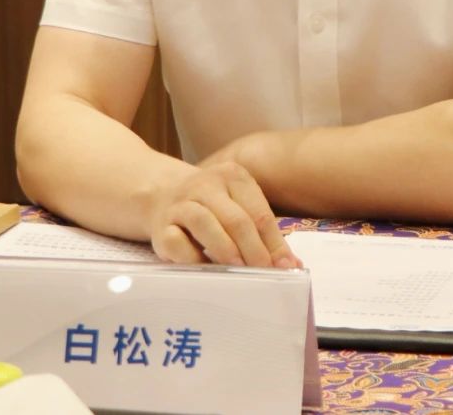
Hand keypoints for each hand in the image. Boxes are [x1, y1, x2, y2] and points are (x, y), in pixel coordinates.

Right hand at [149, 160, 295, 268]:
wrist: (161, 194)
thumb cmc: (212, 207)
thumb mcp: (239, 208)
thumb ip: (263, 233)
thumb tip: (291, 264)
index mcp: (233, 176)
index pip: (259, 213)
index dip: (274, 243)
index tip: (286, 268)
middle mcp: (206, 185)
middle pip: (236, 219)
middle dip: (254, 250)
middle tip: (265, 274)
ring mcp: (181, 204)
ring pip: (205, 224)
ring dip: (225, 250)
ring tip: (239, 270)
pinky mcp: (161, 227)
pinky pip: (177, 244)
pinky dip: (193, 259)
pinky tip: (206, 271)